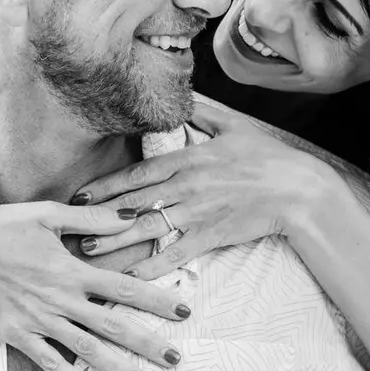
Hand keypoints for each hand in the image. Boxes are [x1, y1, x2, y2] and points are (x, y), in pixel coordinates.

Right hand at [0, 200, 194, 370]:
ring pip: (86, 350)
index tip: (184, 310)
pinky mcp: (16, 335)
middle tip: (175, 359)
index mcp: (70, 270)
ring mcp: (37, 320)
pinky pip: (49, 363)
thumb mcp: (47, 214)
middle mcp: (59, 299)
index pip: (124, 288)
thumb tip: (131, 217)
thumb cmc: (0, 225)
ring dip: (117, 368)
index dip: (156, 300)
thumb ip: (92, 219)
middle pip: (113, 325)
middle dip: (147, 343)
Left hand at [73, 101, 339, 279]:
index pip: (138, 174)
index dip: (106, 186)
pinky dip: (152, 267)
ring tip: (88, 251)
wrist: (301, 191)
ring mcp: (198, 213)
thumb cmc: (269, 157)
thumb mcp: (235, 126)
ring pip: (148, 229)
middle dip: (98, 215)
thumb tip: (186, 93)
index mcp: (189, 158)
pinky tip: (130, 277)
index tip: (81, 195)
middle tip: (69, 226)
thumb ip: (205, 112)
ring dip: (115, 242)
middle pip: (134, 202)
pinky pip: (175, 254)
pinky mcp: (211, 236)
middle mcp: (187, 186)